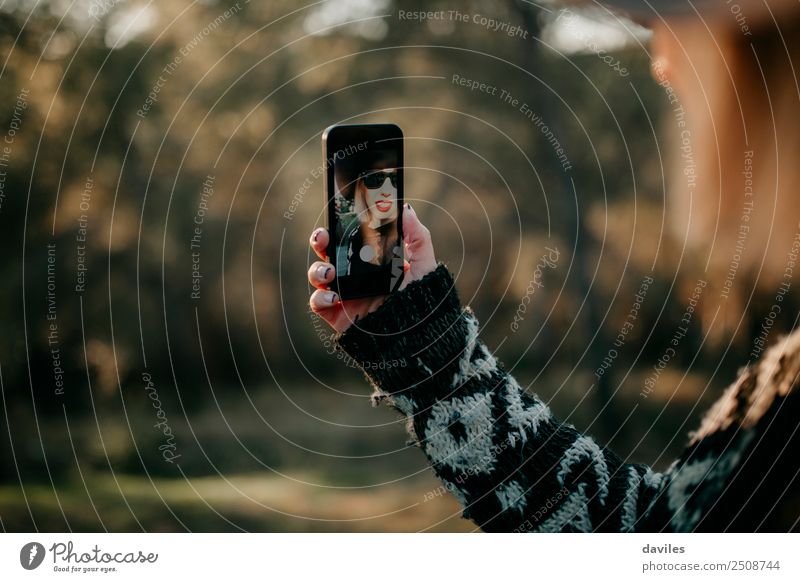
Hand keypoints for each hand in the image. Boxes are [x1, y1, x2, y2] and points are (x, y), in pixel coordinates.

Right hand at [308, 203, 436, 332]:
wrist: (418, 335)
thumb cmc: (423, 300)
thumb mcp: (423, 264)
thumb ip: (417, 236)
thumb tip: (406, 209)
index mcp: (371, 260)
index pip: (349, 238)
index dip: (338, 226)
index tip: (336, 217)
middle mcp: (355, 276)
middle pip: (328, 252)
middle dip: (319, 241)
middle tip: (323, 239)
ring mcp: (345, 295)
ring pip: (318, 275)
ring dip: (317, 269)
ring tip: (329, 272)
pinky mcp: (339, 315)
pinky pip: (318, 303)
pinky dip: (319, 297)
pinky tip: (333, 296)